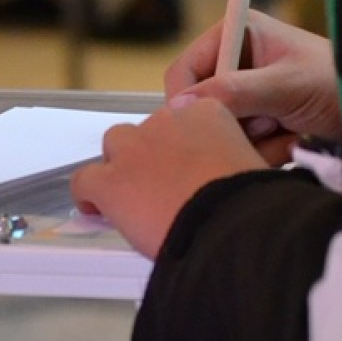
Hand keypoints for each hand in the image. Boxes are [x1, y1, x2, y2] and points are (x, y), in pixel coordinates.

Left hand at [70, 99, 266, 258]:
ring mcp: (134, 149)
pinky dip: (88, 196)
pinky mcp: (111, 181)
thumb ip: (236, 160)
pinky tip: (97, 211)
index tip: (190, 170)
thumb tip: (232, 178)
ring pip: (115, 146)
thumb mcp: (256, 168)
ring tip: (133, 197)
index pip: (184, 119)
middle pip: (148, 130)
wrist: (231, 228)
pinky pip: (85, 181)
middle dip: (152, 155)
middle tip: (165, 188)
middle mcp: (166, 121)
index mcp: (205, 112)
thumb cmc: (252, 203)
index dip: (184, 148)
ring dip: (122, 166)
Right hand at [164, 10, 341, 149]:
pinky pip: (242, 146)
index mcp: (238, 35)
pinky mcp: (262, 123)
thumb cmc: (337, 83)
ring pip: (222, 131)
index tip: (197, 128)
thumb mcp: (285, 84)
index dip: (186, 100)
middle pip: (202, 106)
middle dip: (233, 124)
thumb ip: (233, 91)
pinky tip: (293, 142)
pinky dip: (266, 151)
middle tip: (268, 124)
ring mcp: (249, 96)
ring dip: (253, 141)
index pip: (186, 69)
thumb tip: (181, 105)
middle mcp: (238, 63)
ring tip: (288, 132)